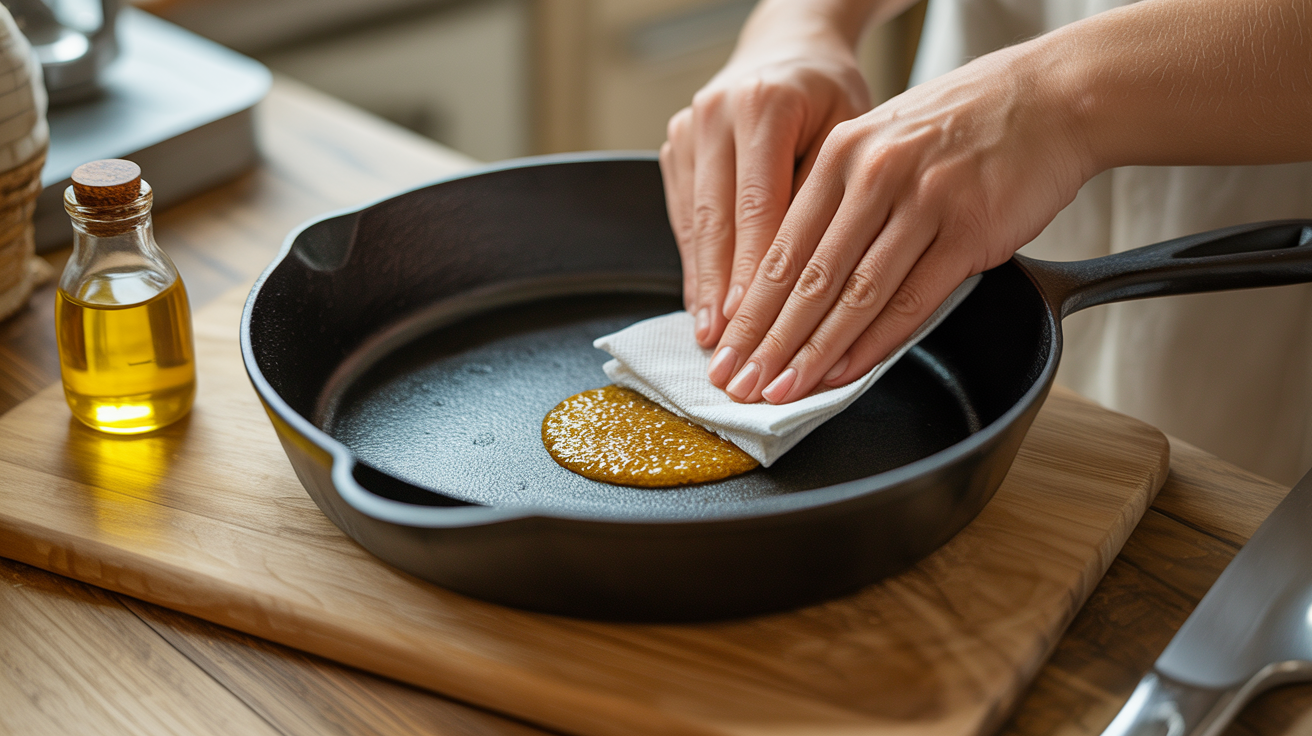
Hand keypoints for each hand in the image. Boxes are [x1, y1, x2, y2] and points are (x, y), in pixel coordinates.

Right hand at [659, 8, 871, 349]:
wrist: (788, 46)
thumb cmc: (832, 93)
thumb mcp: (849, 132)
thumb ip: (825, 200)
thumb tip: (814, 286)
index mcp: (765, 105)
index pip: (760, 207)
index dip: (755, 273)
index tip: (755, 327)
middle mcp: (716, 113)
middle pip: (718, 222)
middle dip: (722, 295)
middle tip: (729, 351)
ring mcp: (688, 129)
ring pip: (694, 223)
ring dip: (702, 287)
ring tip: (712, 341)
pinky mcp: (675, 147)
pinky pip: (683, 216)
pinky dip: (695, 263)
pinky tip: (703, 305)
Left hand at [706, 45, 1094, 403]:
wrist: (1052, 98)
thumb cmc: (964, 125)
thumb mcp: (883, 141)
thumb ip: (840, 199)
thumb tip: (798, 278)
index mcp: (840, 155)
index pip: (782, 246)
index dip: (750, 307)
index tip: (727, 348)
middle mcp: (873, 175)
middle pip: (807, 276)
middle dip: (767, 340)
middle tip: (741, 383)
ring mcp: (921, 202)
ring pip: (853, 294)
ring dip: (813, 351)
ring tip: (783, 389)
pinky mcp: (968, 230)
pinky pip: (910, 300)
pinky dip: (873, 343)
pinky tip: (844, 372)